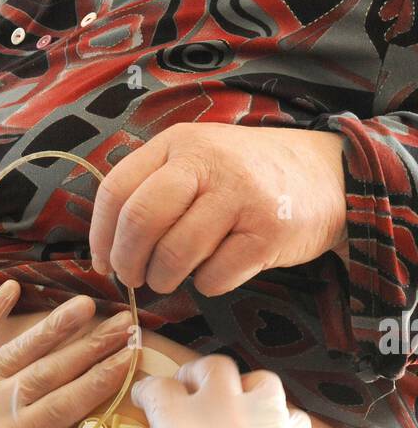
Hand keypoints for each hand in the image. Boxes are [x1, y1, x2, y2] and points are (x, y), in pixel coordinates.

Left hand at [89, 124, 347, 296]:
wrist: (327, 175)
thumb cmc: (246, 180)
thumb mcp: (198, 161)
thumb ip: (153, 189)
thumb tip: (107, 250)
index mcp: (179, 144)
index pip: (117, 190)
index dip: (100, 236)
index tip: (103, 263)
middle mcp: (208, 163)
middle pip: (140, 221)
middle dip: (128, 262)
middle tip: (133, 279)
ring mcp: (240, 196)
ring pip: (174, 255)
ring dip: (165, 279)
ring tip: (173, 277)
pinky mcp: (268, 232)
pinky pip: (214, 277)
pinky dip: (208, 284)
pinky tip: (220, 269)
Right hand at [124, 355, 319, 427]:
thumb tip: (159, 426)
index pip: (162, 389)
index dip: (147, 391)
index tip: (145, 400)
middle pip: (214, 371)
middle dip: (192, 379)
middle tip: (184, 396)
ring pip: (261, 384)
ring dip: (238, 393)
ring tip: (226, 414)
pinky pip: (291, 419)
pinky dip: (271, 422)